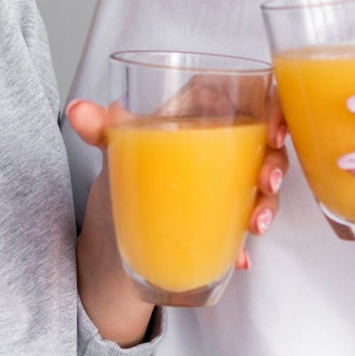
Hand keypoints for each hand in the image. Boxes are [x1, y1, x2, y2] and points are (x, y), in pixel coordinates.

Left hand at [66, 97, 288, 272]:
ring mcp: (229, 184)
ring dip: (269, 205)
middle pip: (263, 143)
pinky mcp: (227, 219)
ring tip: (254, 225)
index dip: (269, 107)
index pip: (243, 96)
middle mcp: (222, 147)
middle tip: (269, 181)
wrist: (116, 231)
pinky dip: (244, 244)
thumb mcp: (116, 152)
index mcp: (200, 116)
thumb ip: (102, 130)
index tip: (273, 129)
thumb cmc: (127, 176)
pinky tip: (239, 258)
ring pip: (263, 185)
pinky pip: (246, 226)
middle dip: (276, 162)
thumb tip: (78, 112)